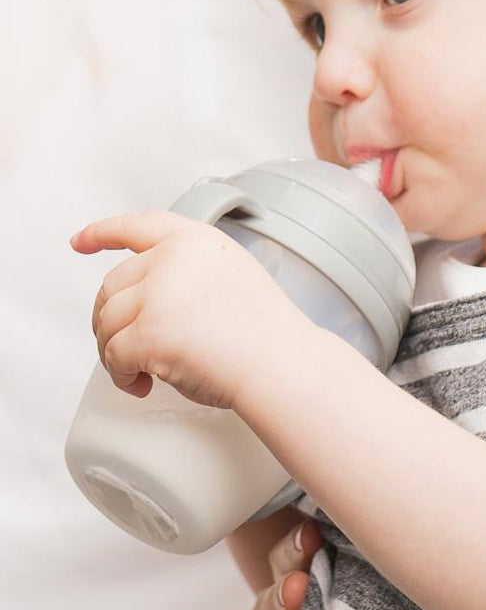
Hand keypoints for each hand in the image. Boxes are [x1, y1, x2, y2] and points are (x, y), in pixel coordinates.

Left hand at [70, 211, 303, 409]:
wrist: (282, 363)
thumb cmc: (266, 333)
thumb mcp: (232, 274)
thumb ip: (190, 271)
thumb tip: (146, 299)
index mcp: (195, 240)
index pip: (136, 225)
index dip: (102, 233)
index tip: (80, 242)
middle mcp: (172, 259)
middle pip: (111, 285)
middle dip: (110, 319)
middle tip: (125, 346)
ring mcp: (159, 294)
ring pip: (107, 322)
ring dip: (115, 352)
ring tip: (140, 371)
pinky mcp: (149, 332)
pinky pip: (114, 356)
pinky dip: (122, 375)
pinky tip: (142, 384)